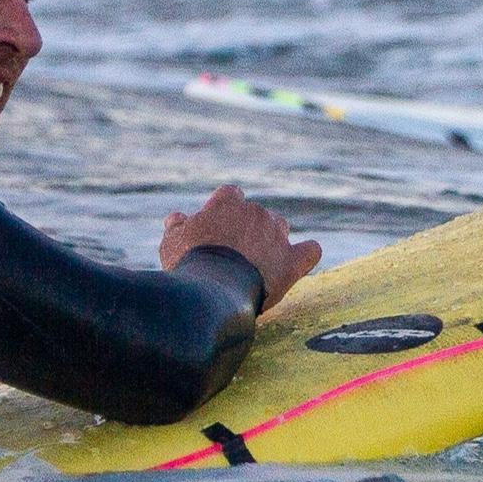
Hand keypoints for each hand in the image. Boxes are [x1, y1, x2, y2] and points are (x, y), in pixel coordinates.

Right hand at [161, 184, 322, 311]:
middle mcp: (257, 213)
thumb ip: (177, 226)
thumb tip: (176, 219)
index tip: (213, 226)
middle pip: (256, 213)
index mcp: (228, 203)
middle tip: (231, 251)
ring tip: (257, 260)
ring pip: (280, 227)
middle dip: (246, 227)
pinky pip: (310, 251)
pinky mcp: (292, 261)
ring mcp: (277, 236)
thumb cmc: (189, 261)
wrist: (213, 287)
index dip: (222, 209)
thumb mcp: (171, 240)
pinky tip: (297, 262)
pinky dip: (306, 254)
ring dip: (271, 238)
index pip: (230, 194)